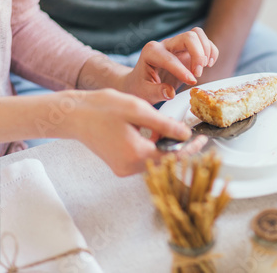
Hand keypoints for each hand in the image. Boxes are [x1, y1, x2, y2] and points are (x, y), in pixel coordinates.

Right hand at [65, 89, 207, 175]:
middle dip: (179, 148)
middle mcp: (130, 167)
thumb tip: (186, 135)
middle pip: (166, 162)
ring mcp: (123, 168)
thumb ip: (164, 125)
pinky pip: (144, 159)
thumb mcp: (138, 110)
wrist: (74, 115)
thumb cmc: (102, 108)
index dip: (191, 149)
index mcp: (136, 154)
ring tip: (169, 128)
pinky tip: (153, 132)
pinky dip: (153, 148)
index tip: (203, 140)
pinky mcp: (120, 165)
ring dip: (166, 147)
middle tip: (191, 134)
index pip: (173, 157)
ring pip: (155, 161)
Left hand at [122, 27, 218, 103]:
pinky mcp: (187, 49)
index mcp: (151, 53)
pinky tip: (208, 65)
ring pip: (197, 34)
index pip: (170, 58)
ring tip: (204, 67)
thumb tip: (170, 92)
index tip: (192, 82)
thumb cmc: (141, 87)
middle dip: (198, 55)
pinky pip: (204, 42)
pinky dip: (211, 51)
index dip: (182, 70)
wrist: (140, 81)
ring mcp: (177, 45)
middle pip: (189, 37)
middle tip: (197, 74)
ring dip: (206, 51)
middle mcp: (165, 44)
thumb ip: (157, 92)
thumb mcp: (145, 93)